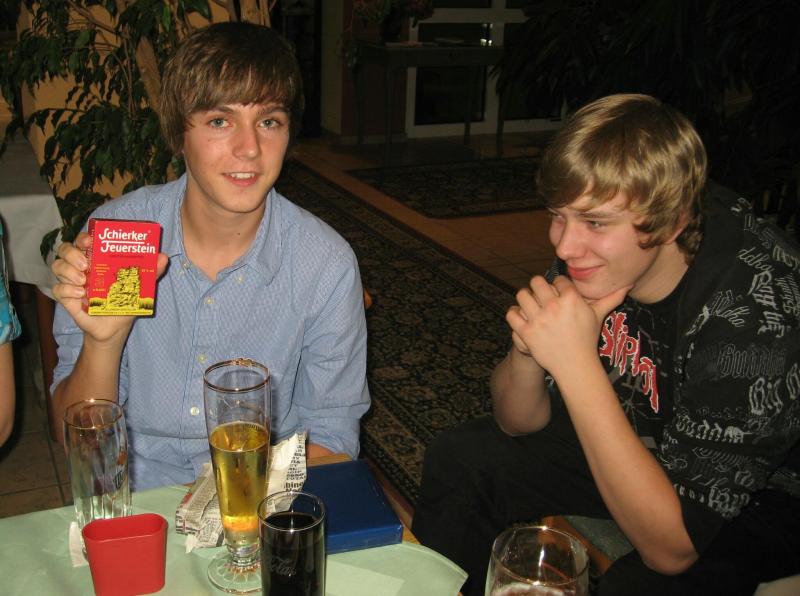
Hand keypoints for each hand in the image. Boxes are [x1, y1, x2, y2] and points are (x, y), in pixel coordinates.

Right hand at [51, 232, 168, 344]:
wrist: (116, 326)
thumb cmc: (125, 301)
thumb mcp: (140, 286)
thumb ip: (151, 271)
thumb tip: (164, 257)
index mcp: (96, 258)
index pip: (82, 241)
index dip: (83, 237)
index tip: (90, 241)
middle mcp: (80, 267)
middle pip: (65, 249)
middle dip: (72, 253)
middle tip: (86, 264)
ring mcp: (71, 282)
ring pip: (57, 266)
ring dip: (68, 271)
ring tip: (84, 280)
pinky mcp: (66, 298)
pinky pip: (58, 289)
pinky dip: (67, 290)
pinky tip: (81, 295)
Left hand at [506, 276, 629, 376]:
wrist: (575, 365)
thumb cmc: (587, 339)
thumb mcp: (598, 317)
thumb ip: (610, 299)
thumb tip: (628, 285)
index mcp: (571, 299)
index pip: (559, 279)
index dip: (558, 285)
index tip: (559, 292)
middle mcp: (554, 307)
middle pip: (537, 282)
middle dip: (538, 286)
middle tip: (540, 294)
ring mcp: (539, 319)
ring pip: (522, 294)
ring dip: (525, 297)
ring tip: (530, 303)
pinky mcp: (527, 332)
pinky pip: (512, 314)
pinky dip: (514, 313)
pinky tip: (521, 316)